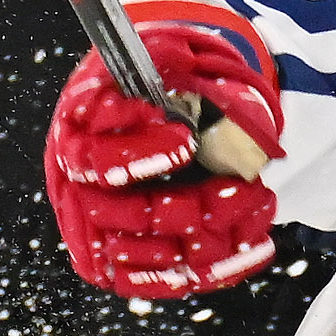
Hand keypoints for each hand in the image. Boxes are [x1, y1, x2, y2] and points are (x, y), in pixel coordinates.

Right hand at [43, 10, 289, 298]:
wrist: (152, 104)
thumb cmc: (153, 80)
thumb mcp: (160, 56)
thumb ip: (164, 59)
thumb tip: (180, 63)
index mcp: (77, 134)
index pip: (94, 158)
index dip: (140, 154)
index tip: (187, 140)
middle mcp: (76, 185)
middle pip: (120, 214)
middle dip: (187, 206)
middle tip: (246, 187)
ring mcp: (94, 227)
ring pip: (143, 253)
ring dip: (205, 239)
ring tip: (260, 204)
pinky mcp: (120, 260)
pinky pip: (158, 279)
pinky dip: (210, 269)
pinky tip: (256, 249)